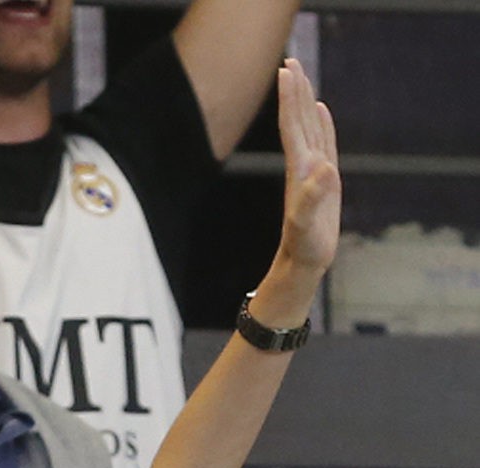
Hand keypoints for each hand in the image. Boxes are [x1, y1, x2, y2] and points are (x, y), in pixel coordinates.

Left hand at [275, 57, 340, 279]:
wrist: (302, 263)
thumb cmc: (304, 247)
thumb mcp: (306, 224)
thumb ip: (313, 197)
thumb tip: (324, 168)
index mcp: (299, 171)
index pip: (291, 127)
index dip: (289, 100)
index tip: (286, 72)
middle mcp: (303, 166)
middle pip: (296, 121)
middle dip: (294, 91)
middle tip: (290, 61)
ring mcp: (313, 171)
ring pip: (309, 128)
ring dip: (305, 102)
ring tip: (302, 76)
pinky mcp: (325, 180)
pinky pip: (324, 143)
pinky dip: (323, 124)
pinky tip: (322, 111)